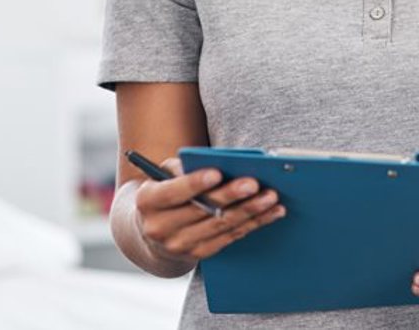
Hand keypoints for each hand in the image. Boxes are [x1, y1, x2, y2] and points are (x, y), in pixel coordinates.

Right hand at [133, 157, 286, 266]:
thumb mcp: (164, 174)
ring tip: (271, 197)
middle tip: (254, 183)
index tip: (217, 173)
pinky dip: (253, 224)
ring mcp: (180, 245)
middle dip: (231, 196)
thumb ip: (183, 167)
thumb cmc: (165, 190)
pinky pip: (230, 238)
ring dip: (250, 211)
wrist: (152, 230)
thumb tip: (219, 164)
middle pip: (202, 210)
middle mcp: (160, 227)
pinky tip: (271, 212)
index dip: (194, 183)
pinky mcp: (198, 254)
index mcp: (148, 201)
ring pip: (220, 226)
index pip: (172, 192)